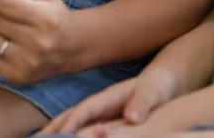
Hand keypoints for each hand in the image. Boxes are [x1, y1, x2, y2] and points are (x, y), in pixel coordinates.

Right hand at [41, 68, 179, 134]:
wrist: (160, 81)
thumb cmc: (157, 88)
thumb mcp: (154, 94)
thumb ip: (142, 103)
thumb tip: (133, 117)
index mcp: (108, 97)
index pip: (85, 110)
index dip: (73, 121)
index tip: (61, 134)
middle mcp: (98, 104)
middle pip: (70, 114)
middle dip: (53, 126)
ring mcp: (98, 111)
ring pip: (71, 121)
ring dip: (55, 131)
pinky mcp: (102, 118)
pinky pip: (80, 127)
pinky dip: (67, 133)